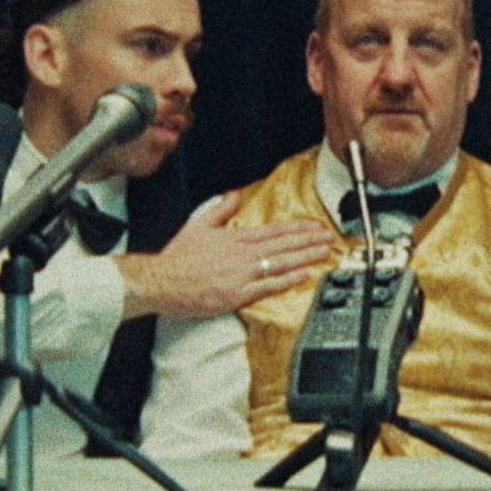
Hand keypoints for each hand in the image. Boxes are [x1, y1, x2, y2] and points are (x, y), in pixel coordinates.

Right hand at [116, 190, 332, 319]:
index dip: (297, 228)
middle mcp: (242, 254)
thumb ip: (219, 210)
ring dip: (306, 256)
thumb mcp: (197, 226)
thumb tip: (233, 196)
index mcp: (235, 238)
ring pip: (281, 263)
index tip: (314, 226)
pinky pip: (268, 286)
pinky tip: (304, 275)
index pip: (273, 231)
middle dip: (309, 241)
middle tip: (330, 237)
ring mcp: (241, 274)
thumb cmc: (177, 258)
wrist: (160, 281)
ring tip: (325, 252)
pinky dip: (288, 280)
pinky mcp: (237, 294)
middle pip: (283, 245)